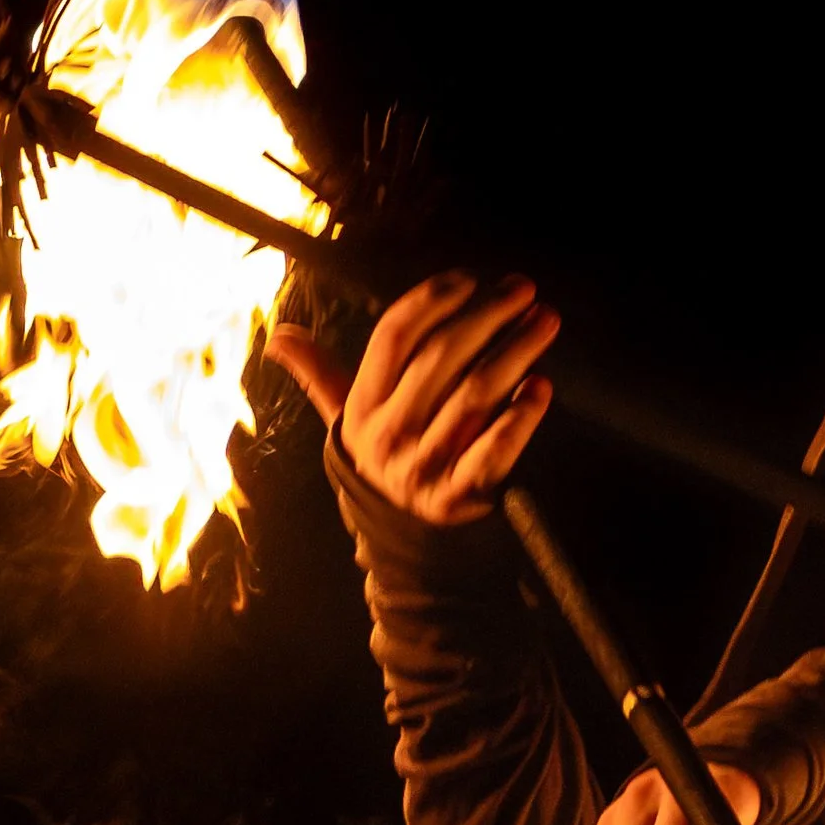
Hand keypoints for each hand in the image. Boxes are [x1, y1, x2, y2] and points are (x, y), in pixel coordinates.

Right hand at [265, 272, 557, 524]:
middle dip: (486, 316)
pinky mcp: (459, 497)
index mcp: (362, 406)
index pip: (394, 337)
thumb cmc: (384, 462)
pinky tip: (542, 387)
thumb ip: (319, 373)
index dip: (431, 301)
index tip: (470, 279)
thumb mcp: (345, 420)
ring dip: (515, 352)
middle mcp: (389, 433)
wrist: (403, 545)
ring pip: (474, 396)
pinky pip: (493, 451)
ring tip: (545, 321)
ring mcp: (424, 466)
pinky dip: (520, 418)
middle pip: (440, 358)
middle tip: (524, 288)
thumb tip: (279, 335)